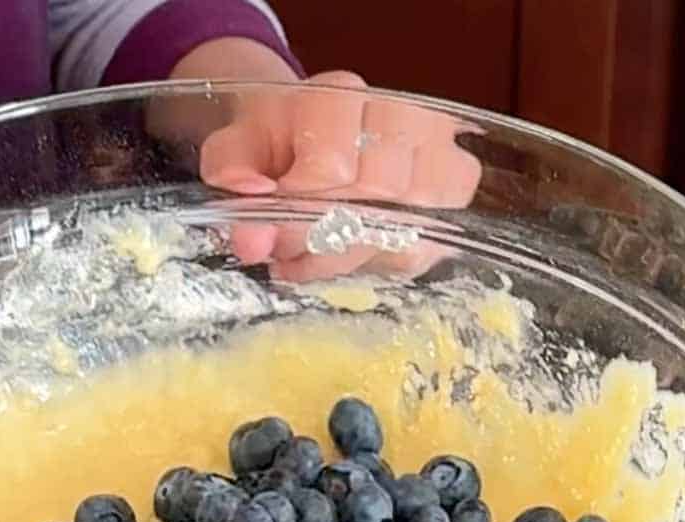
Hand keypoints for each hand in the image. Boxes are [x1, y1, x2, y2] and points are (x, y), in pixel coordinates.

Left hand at [167, 45, 482, 281]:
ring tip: (316, 257)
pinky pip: (427, 244)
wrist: (308, 132)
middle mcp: (398, 113)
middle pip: (375, 198)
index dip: (300, 210)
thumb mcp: (237, 149)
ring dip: (352, 256)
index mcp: (337, 96)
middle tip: (290, 251)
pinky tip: (353, 255)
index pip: (333, 163)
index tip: (272, 230)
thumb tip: (252, 238)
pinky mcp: (452, 189)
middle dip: (323, 240)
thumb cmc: (275, 143)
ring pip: (407, 226)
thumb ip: (232, 179)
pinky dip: (383, 262)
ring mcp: (436, 148)